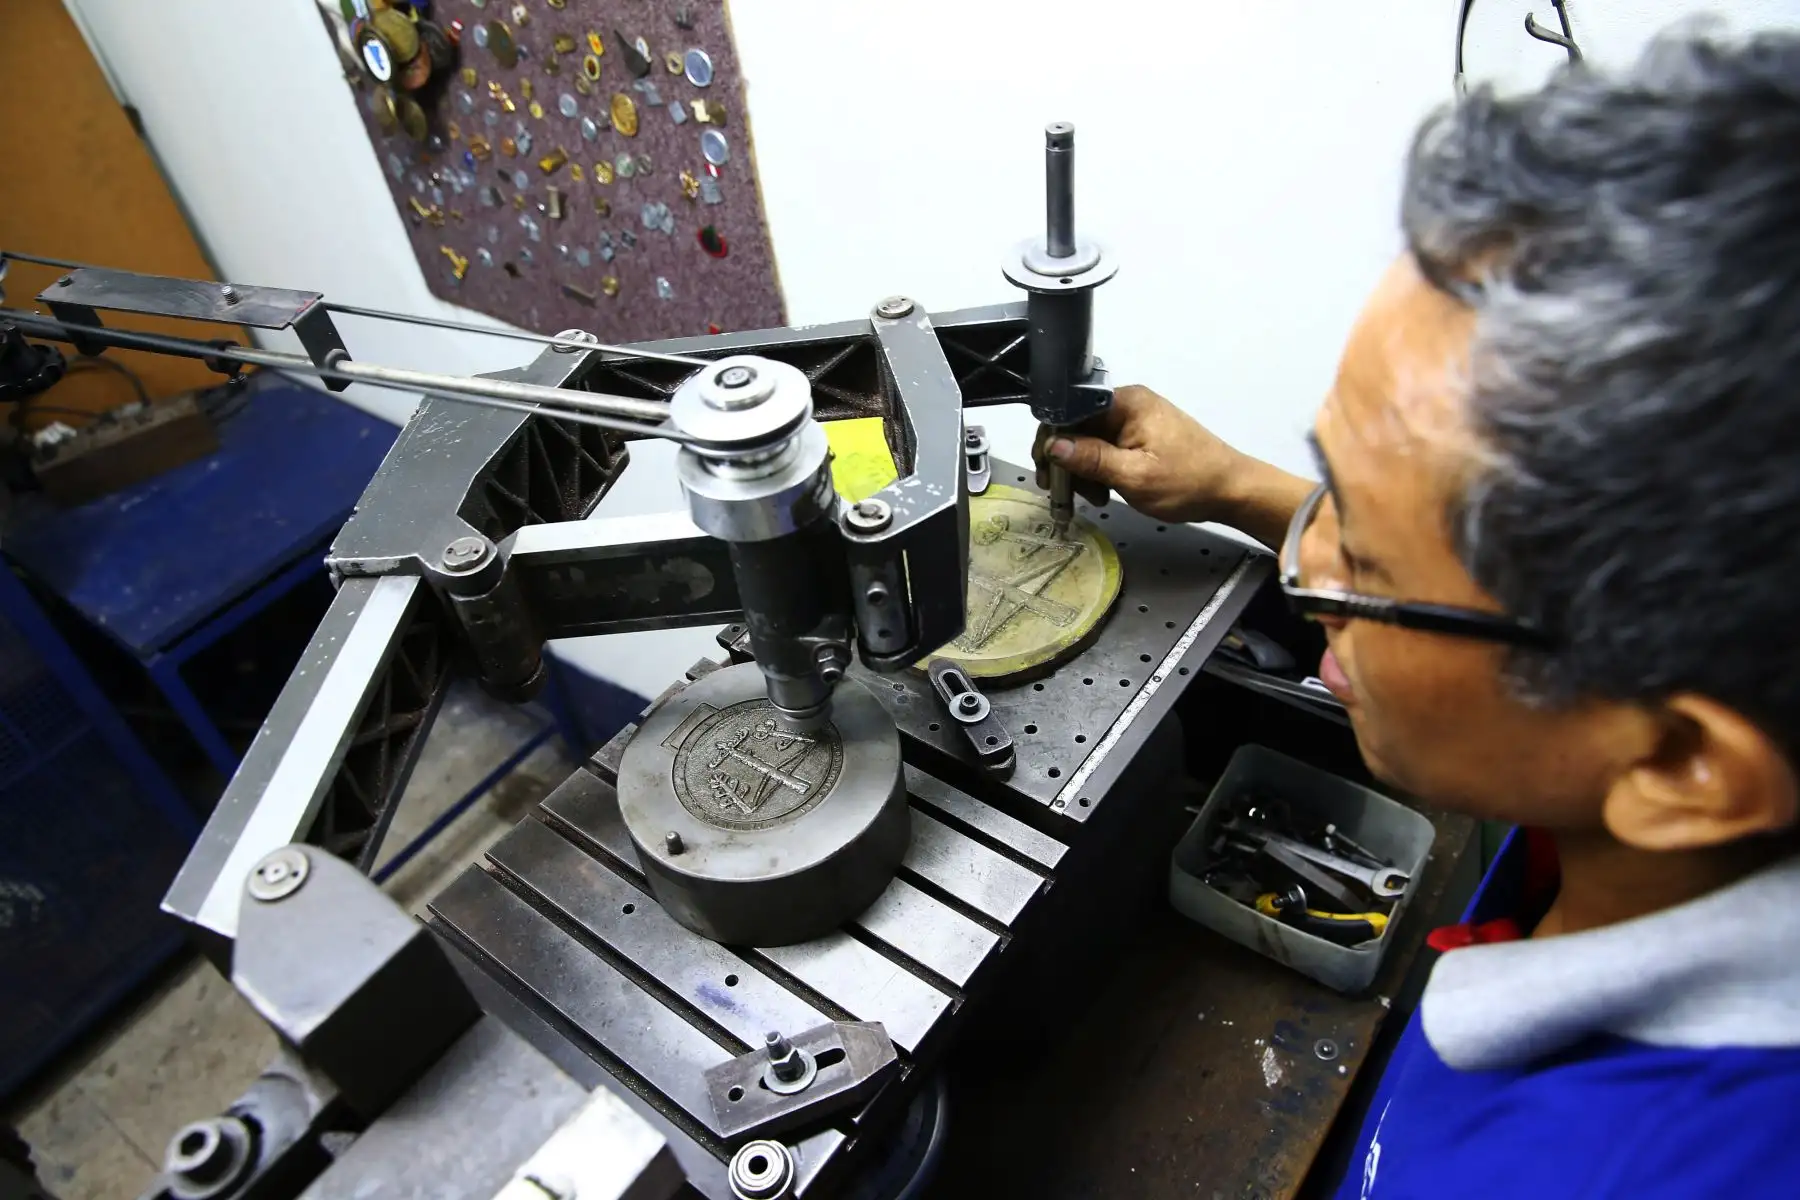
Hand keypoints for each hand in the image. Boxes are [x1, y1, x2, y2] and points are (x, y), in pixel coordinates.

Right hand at [1033, 385, 1250, 523]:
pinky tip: (1106, 491)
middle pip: (1077, 426)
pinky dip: (1101, 469)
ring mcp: (1136, 418)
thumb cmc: (1188, 482)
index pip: (1070, 411)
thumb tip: (1052, 445)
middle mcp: (1128, 403)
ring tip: (1095, 498)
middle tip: (1067, 494)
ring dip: (1084, 470)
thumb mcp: (1134, 476)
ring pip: (1090, 440)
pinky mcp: (1141, 434)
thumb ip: (1091, 459)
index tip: (1047, 473)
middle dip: (1068, 461)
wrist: (1231, 490)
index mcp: (1126, 402)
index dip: (1051, 441)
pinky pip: (1107, 447)